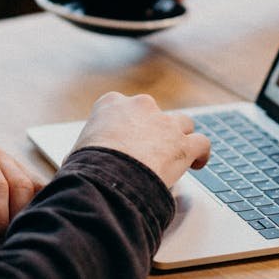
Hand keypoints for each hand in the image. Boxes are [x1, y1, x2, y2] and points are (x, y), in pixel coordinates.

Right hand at [69, 92, 211, 187]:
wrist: (108, 175)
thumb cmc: (87, 166)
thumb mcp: (77, 150)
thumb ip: (87, 149)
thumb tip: (78, 165)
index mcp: (111, 103)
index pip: (121, 106)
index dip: (126, 123)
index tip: (126, 138)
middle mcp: (140, 106)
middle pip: (154, 113)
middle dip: (154, 129)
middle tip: (150, 150)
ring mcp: (165, 123)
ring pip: (182, 123)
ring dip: (180, 137)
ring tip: (177, 154)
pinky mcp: (183, 143)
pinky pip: (201, 143)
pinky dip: (201, 154)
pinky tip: (198, 164)